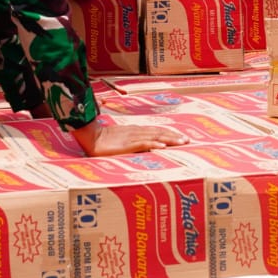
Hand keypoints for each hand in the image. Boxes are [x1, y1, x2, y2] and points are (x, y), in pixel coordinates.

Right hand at [72, 118, 187, 155]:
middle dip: (174, 136)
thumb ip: (130, 141)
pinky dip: (154, 144)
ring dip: (169, 139)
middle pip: (159, 133)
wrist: (90, 136)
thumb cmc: (102, 139)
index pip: (156, 131)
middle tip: (188, 140)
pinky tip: (162, 146)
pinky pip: (143, 143)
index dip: (169, 134)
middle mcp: (137, 132)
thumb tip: (141, 146)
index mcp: (135, 130)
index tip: (181, 137)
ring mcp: (132, 138)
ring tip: (181, 142)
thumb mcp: (119, 139)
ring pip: (155, 137)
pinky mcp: (126, 144)